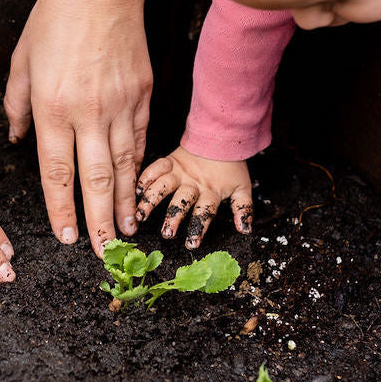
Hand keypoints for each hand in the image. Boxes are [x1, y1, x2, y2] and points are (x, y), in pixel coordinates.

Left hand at [3, 0, 152, 253]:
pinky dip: (137, 168)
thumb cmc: (56, 15)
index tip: (63, 237)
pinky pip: (140, 139)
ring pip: (122, 167)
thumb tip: (15, 138)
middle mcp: (87, 112)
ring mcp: (120, 104)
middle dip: (97, 222)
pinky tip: (136, 188)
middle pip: (94, 181)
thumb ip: (16, 105)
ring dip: (123, 203)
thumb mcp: (22, 60)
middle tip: (103, 252)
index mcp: (51, 107)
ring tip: (125, 231)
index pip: (56, 172)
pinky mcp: (142, 93)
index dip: (60, 210)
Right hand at [136, 146, 251, 247]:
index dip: (198, 228)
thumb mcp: (243, 188)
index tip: (191, 244)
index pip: (205, 212)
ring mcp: (179, 172)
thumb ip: (243, 209)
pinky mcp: (169, 162)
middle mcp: (193, 183)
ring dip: (151, 200)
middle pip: (182, 201)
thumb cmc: (231, 167)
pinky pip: (154, 168)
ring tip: (140, 216)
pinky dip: (145, 177)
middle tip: (166, 233)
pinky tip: (135, 190)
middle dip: (173, 217)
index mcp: (211, 191)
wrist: (221, 137)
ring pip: (162, 186)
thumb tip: (245, 231)